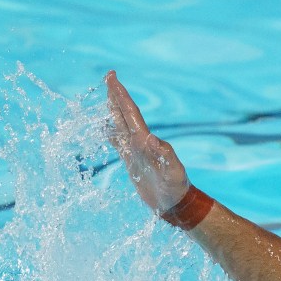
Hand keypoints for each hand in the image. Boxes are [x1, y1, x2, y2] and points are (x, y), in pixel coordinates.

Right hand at [106, 71, 188, 212]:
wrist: (175, 204)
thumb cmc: (176, 188)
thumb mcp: (172, 171)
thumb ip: (164, 155)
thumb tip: (150, 138)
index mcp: (146, 141)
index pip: (131, 113)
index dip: (121, 95)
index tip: (113, 77)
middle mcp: (141, 143)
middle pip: (125, 114)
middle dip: (117, 96)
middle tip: (109, 77)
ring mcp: (136, 151)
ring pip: (121, 125)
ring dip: (114, 110)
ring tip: (107, 97)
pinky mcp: (133, 162)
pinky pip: (118, 143)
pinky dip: (110, 134)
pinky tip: (104, 129)